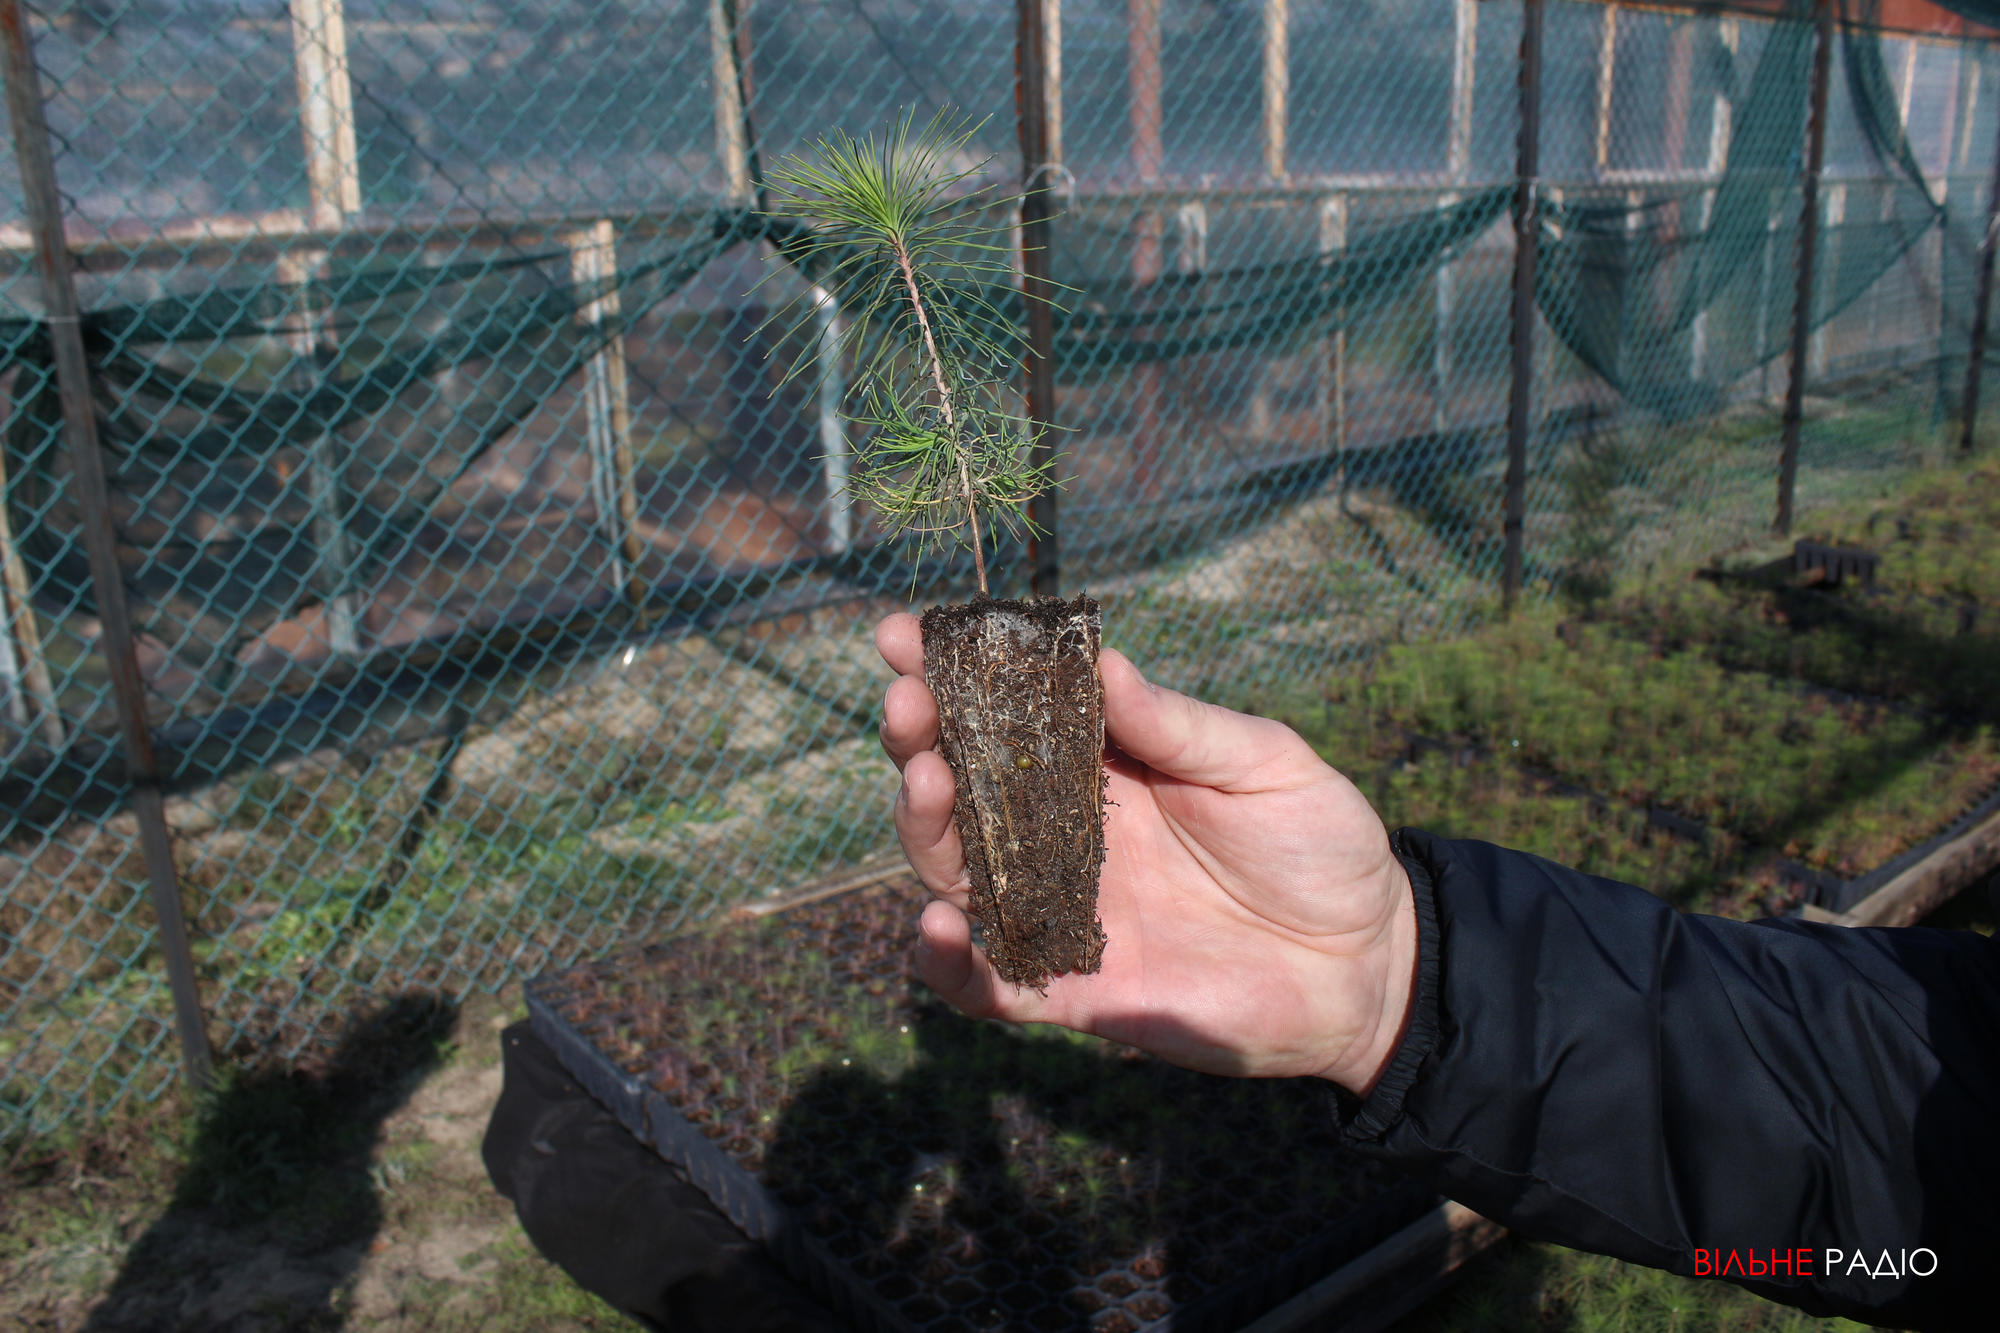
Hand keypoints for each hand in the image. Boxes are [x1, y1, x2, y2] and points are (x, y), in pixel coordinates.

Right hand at [876, 614, 1417, 1095]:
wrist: (1367, 965)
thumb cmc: (1320, 846)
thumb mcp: (1262, 763)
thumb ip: (1177, 725)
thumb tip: (1096, 660)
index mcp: (1102, 766)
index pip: (1007, 712)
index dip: (951, 674)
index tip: (902, 635)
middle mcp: (1062, 835)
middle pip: (962, 787)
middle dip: (920, 740)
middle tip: (908, 704)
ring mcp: (1061, 912)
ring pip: (956, 872)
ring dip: (924, 830)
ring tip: (927, 784)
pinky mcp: (1073, 991)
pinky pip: (988, 985)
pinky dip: (947, 964)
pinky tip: (936, 927)